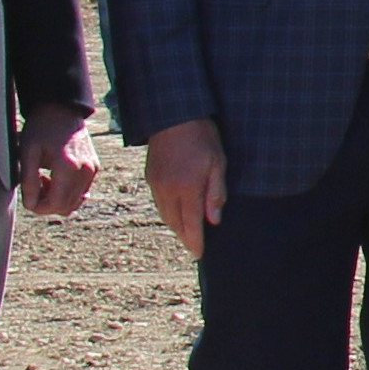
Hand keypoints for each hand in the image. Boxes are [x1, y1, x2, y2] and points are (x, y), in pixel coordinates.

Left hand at [18, 105, 99, 214]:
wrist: (61, 110)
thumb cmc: (41, 129)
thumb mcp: (27, 153)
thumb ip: (28, 180)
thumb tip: (31, 204)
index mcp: (68, 167)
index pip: (55, 204)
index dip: (38, 207)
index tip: (28, 197)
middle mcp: (85, 171)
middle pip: (66, 207)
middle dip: (47, 204)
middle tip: (35, 186)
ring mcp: (92, 170)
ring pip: (75, 202)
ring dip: (57, 199)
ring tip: (45, 180)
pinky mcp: (95, 168)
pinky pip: (81, 192)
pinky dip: (67, 192)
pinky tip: (56, 177)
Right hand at [146, 118, 228, 256]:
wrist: (174, 116)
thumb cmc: (202, 137)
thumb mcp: (218, 163)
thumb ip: (215, 193)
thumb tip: (214, 221)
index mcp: (186, 188)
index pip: (191, 224)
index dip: (195, 241)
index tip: (199, 254)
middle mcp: (167, 190)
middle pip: (175, 223)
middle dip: (185, 237)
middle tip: (195, 247)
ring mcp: (156, 184)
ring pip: (165, 214)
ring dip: (176, 226)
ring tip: (187, 233)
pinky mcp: (150, 177)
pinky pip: (159, 202)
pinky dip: (168, 212)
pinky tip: (177, 213)